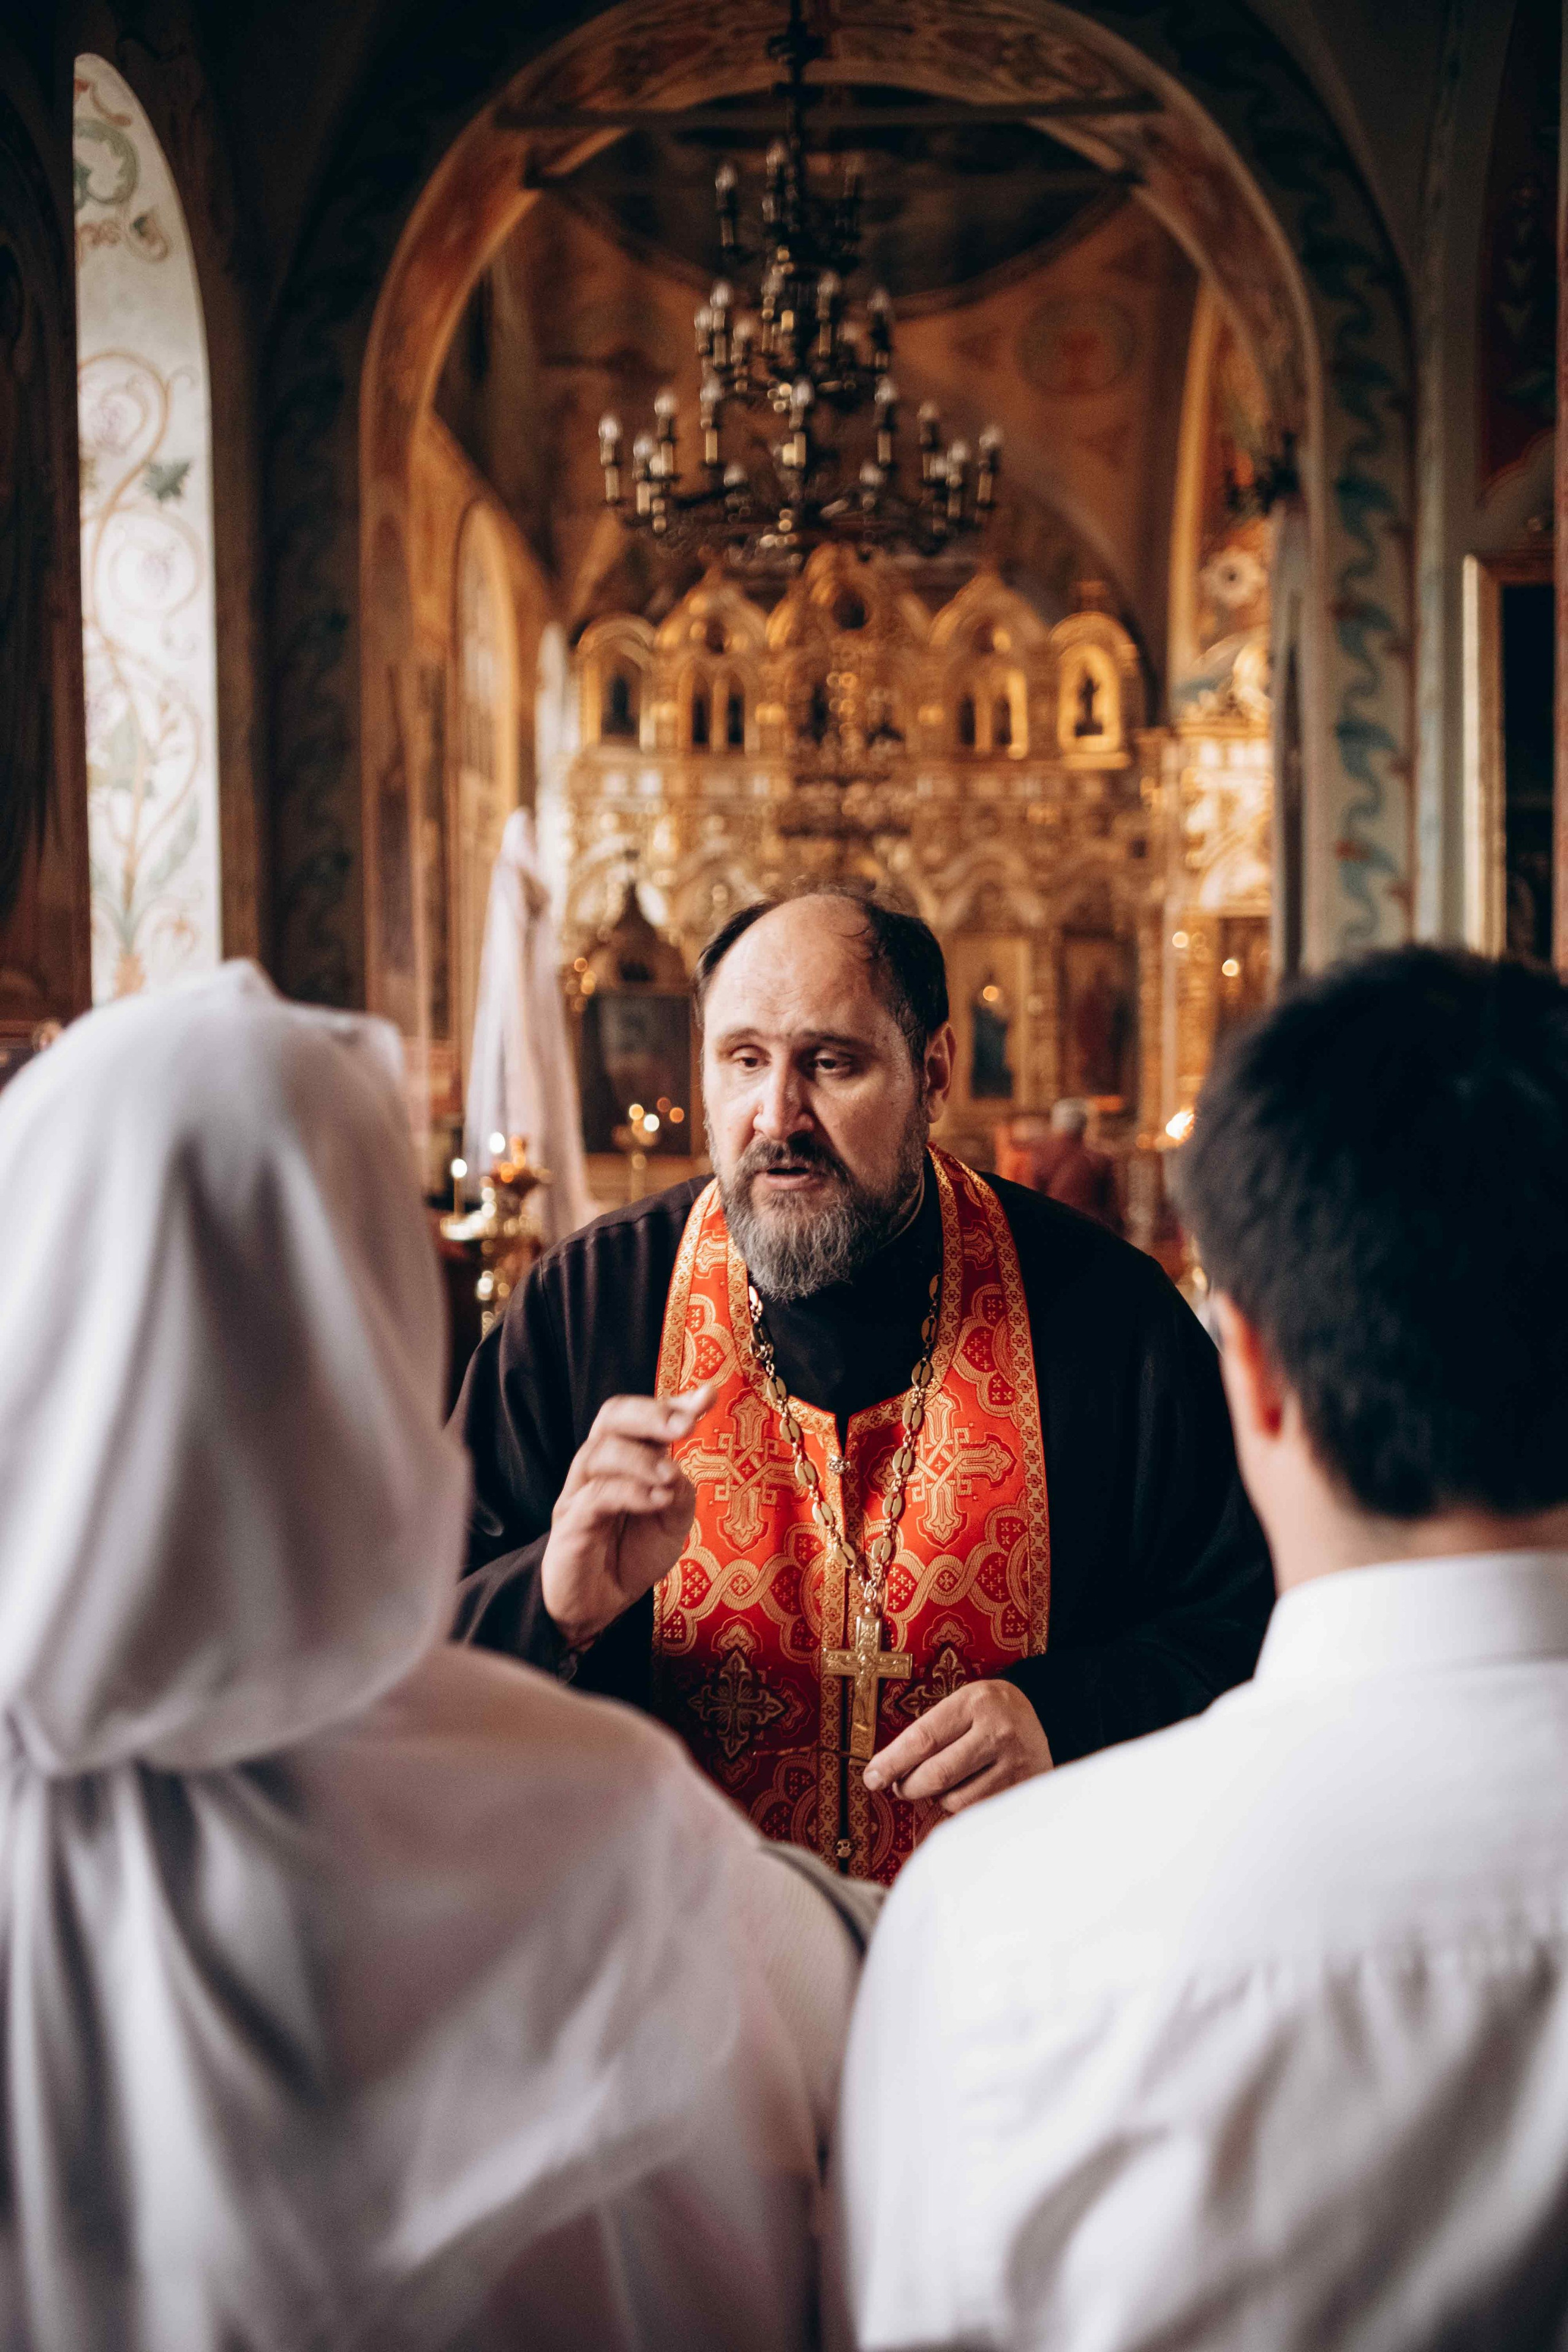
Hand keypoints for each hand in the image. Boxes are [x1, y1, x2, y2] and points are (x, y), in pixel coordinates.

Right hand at [541, 1384, 715, 1648]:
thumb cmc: (631, 1555)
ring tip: (672, 1475)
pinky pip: (595, 1496)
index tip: (708, 1395)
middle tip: (685, 1425)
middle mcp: (599, 1466)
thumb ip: (680, 1492)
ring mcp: (580, 1492)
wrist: (596, 1606)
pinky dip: (629, 1492)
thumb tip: (680, 1468)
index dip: (674, 1401)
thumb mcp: (672, 1522)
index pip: (643, 1416)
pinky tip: (656, 1501)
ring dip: (642, 1458)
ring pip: (601, 1451)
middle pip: (612, 1416)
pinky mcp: (570, 1524)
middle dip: (651, 1413)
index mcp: (627, 1457)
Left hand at [862, 1678, 1051, 1815]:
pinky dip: (961, 1808)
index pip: (923, 1738)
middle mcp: (998, 1732)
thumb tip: (886, 1772)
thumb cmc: (987, 1712)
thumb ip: (930, 1732)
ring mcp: (1015, 1764)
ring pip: (955, 1800)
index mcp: (975, 1703)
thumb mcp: (961, 1705)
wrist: (1043, 1716)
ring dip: (938, 1798)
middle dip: (909, 1786)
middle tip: (900, 1786)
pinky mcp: (1024, 1790)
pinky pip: (977, 1813)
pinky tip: (965, 1790)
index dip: (891, 1763)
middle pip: (937, 1775)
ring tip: (942, 1782)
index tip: (871, 1778)